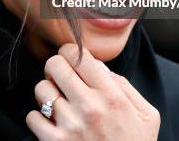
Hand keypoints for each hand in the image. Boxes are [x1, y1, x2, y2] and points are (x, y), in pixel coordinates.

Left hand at [26, 44, 159, 140]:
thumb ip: (124, 85)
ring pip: (41, 89)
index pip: (78, 55)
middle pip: (55, 65)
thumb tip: (97, 67)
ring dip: (47, 93)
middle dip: (56, 68)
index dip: (70, 52)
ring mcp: (70, 125)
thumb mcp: (146, 114)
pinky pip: (32, 117)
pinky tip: (52, 123)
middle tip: (61, 78)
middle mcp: (90, 107)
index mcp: (112, 95)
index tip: (71, 60)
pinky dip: (39, 118)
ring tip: (58, 103)